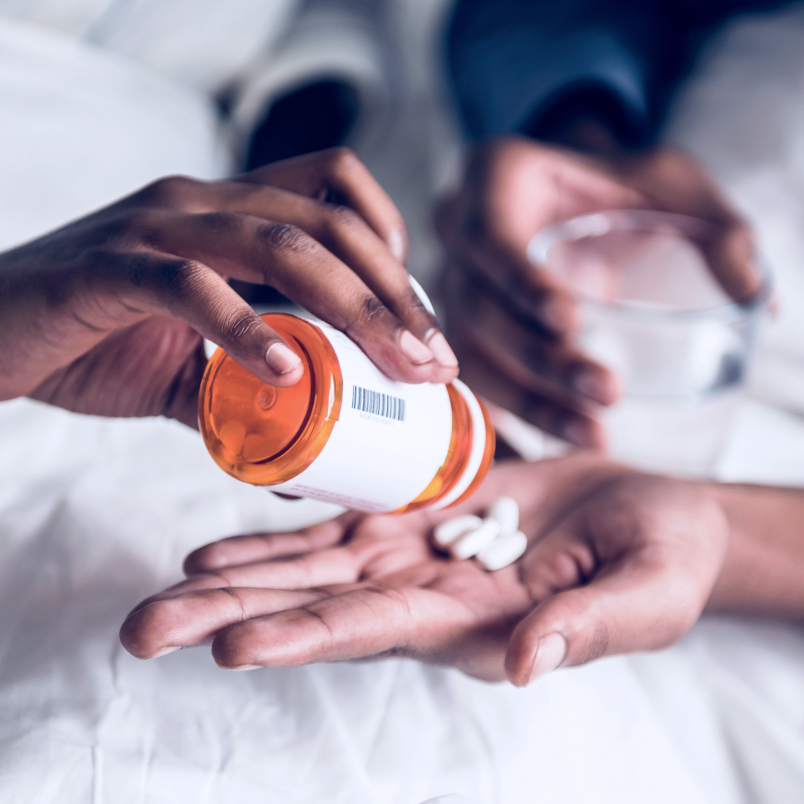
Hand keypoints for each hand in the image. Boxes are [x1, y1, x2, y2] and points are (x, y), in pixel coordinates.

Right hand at [0, 147, 457, 426]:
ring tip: (399, 367)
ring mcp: (154, 229)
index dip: (390, 239)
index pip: (332, 188)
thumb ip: (241, 401)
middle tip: (437, 362)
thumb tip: (303, 464)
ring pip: (278, 244)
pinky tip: (287, 376)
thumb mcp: (186, 368)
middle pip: (328, 224)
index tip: (420, 314)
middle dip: (396, 293)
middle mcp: (199, 203)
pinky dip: (245, 331)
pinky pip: (190, 287)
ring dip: (355, 307)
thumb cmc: (92, 341)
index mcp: (225, 212)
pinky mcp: (108, 270)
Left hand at [120, 455, 727, 683]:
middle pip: (317, 605)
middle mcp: (427, 598)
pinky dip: (279, 533)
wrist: (652, 514)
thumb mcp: (646, 596)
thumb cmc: (663, 561)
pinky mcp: (417, 518)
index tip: (232, 646)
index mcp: (475, 625)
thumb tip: (524, 666)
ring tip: (169, 581)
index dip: (305, 637)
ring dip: (239, 574)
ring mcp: (415, 556)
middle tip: (145, 630)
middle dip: (232, 615)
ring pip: (312, 566)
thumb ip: (589, 628)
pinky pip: (337, 526)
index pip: (376, 632)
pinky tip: (222, 542)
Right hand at [435, 136, 760, 446]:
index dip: (520, 282)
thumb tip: (752, 290)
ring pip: (473, 356)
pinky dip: (520, 412)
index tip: (571, 321)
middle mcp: (460, 237)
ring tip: (592, 433)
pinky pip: (479, 380)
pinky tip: (566, 434)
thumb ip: (712, 224)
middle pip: (481, 307)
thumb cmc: (616, 188)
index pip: (490, 235)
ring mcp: (455, 289)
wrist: (575, 206)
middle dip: (540, 358)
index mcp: (494, 178)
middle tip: (605, 389)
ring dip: (529, 400)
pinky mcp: (466, 332)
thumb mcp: (668, 184)